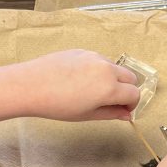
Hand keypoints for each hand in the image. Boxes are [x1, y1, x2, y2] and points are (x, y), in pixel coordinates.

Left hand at [15, 49, 139, 121]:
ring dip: (113, 80)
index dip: (131, 105)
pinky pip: (100, 61)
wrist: (31, 85)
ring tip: (93, 92)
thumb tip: (126, 114)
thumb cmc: (58, 105)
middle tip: (112, 102)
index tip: (122, 111)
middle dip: (126, 90)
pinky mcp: (83, 51)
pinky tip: (80, 81)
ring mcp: (95, 57)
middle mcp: (107, 68)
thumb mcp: (86, 115)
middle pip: (130, 77)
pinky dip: (99, 71)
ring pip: (115, 68)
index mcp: (110, 87)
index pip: (134, 94)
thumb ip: (110, 113)